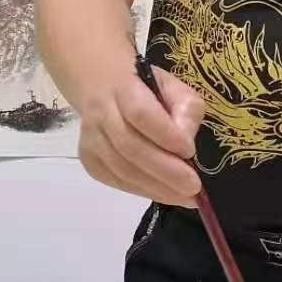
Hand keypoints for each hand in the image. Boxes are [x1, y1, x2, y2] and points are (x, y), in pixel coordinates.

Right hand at [78, 56, 205, 207]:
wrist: (101, 85)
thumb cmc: (145, 86)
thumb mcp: (173, 86)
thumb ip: (185, 109)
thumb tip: (187, 143)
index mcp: (123, 87)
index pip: (141, 113)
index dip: (165, 135)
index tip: (190, 151)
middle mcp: (101, 112)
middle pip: (130, 146)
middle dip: (165, 171)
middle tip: (193, 187)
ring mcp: (91, 137)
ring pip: (121, 168)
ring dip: (155, 187)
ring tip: (185, 197)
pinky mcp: (88, 158)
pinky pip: (115, 180)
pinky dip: (141, 190)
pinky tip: (163, 193)